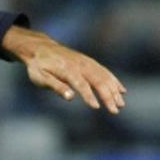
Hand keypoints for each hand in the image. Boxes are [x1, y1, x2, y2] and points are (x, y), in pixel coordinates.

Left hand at [3, 25, 126, 113]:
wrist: (40, 48)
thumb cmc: (38, 66)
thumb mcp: (40, 78)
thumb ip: (56, 86)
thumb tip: (70, 97)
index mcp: (67, 70)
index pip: (81, 84)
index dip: (89, 96)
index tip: (97, 107)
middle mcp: (80, 65)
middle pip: (97, 81)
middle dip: (108, 96)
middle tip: (115, 111)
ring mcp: (86, 62)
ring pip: (104, 76)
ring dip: (114, 90)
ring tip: (121, 104)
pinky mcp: (88, 62)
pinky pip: (104, 71)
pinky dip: (113, 80)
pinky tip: (121, 90)